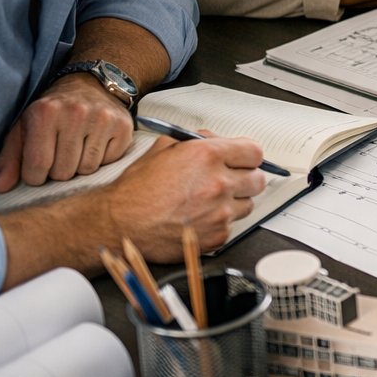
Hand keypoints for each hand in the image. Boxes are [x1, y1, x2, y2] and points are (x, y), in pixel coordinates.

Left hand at [0, 73, 134, 191]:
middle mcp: (76, 113)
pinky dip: (101, 160)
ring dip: (79, 167)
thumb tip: (1, 188)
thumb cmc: (52, 113)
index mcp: (46, 113)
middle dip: (58, 172)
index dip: (35, 177)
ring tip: (77, 150)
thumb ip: (10, 159)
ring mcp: (103, 119)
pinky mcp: (123, 126)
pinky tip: (95, 145)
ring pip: (87, 169)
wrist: (90, 85)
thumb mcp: (25, 129)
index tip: (37, 170)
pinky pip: (109, 162)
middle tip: (59, 156)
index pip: (38, 166)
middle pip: (64, 171)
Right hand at [102, 134, 268, 257]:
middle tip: (229, 180)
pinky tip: (200, 218)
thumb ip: (197, 141)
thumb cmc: (136, 190)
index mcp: (207, 156)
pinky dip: (220, 222)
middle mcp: (218, 183)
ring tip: (209, 201)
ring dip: (234, 202)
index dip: (248, 156)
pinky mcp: (217, 236)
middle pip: (258, 179)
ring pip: (248, 204)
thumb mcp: (163, 149)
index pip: (254, 152)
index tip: (243, 160)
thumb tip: (217, 140)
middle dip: (245, 178)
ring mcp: (220, 212)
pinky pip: (232, 226)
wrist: (119, 224)